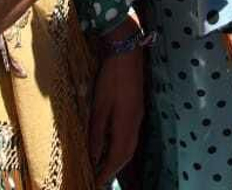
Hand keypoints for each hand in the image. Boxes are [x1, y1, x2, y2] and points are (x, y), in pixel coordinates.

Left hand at [88, 16, 144, 185]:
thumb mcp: (99, 107)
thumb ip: (96, 133)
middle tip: (98, 179)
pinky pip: (129, 137)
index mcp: (126, 126)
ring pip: (129, 146)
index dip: (106, 173)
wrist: (128, 54)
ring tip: (103, 168)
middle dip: (112, 170)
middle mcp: (135, 125)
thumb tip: (93, 156)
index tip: (95, 184)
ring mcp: (138, 117)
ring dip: (117, 159)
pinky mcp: (137, 110)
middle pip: (125, 155)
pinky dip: (120, 147)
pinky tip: (111, 146)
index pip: (117, 158)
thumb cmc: (112, 79)